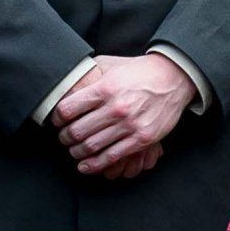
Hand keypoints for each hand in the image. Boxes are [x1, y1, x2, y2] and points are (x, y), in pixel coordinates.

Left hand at [51, 53, 195, 174]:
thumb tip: (69, 81)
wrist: (173, 79)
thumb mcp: (112, 64)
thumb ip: (91, 74)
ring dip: (78, 153)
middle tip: (63, 139)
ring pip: (93, 146)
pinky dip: (95, 165)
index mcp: (105, 88)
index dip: (56, 119)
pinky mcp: (142, 138)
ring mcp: (129, 125)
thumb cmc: (139, 71)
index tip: (56, 123)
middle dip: (65, 139)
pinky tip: (85, 166)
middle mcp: (115, 107)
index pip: (68, 109)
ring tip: (74, 152)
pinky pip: (112, 156)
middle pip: (77, 131)